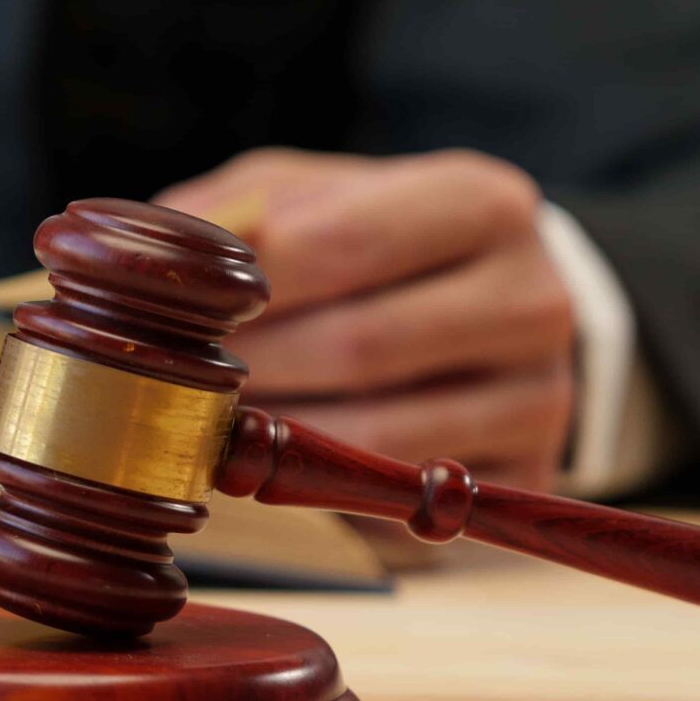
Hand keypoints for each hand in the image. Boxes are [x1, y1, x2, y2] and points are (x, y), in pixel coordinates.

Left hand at [155, 148, 576, 488]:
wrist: (492, 313)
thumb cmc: (374, 245)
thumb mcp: (311, 198)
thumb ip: (238, 212)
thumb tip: (157, 248)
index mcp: (481, 201)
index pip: (339, 242)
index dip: (239, 287)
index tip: (170, 312)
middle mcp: (534, 297)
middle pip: (357, 346)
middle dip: (248, 372)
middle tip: (168, 386)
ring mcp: (542, 397)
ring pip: (378, 438)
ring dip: (275, 443)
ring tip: (206, 429)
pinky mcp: (525, 481)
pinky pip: (402, 502)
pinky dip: (323, 494)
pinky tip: (274, 470)